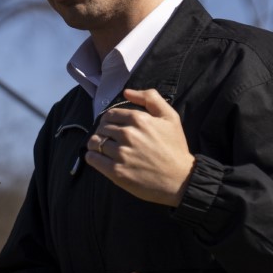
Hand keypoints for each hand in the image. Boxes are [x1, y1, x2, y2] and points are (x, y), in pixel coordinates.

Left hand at [85, 89, 194, 205]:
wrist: (180, 179)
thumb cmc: (175, 147)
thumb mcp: (170, 117)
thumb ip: (150, 98)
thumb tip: (127, 92)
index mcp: (138, 119)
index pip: (110, 114)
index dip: (109, 120)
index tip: (113, 127)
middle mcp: (128, 134)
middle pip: (101, 128)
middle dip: (103, 132)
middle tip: (111, 139)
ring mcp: (121, 154)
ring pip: (94, 142)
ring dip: (96, 143)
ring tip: (103, 148)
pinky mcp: (116, 172)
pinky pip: (92, 158)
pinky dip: (92, 156)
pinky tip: (99, 157)